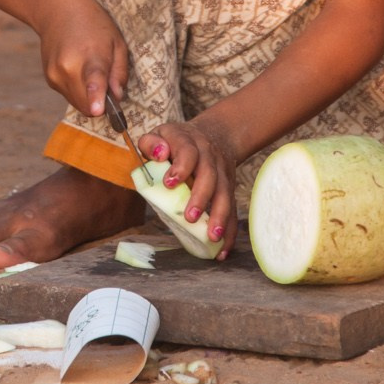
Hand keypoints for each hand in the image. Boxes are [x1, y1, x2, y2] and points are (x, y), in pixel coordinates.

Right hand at [37, 0, 128, 117]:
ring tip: (91, 70)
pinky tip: (78, 69)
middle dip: (101, 103)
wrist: (57, 10)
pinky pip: (70, 95)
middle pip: (87, 105)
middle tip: (109, 85)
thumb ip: (119, 72)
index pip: (93, 79)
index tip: (98, 110)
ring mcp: (55, 74)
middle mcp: (68, 67)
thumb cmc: (93, 24)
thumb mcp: (117, 42)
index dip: (95, 96)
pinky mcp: (50, 79)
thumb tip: (117, 97)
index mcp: (90, 55)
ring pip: (78, 104)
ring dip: (89, 97)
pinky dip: (78, 90)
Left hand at [138, 116, 239, 257]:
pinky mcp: (229, 188)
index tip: (170, 182)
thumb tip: (159, 153)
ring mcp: (222, 173)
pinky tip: (222, 249)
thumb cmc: (177, 141)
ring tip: (212, 237)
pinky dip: (230, 229)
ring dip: (220, 216)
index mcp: (189, 142)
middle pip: (209, 175)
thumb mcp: (160, 134)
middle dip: (201, 197)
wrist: (214, 135)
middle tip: (190, 217)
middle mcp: (209, 156)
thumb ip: (151, 142)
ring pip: (225, 194)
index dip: (181, 167)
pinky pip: (232, 209)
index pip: (188, 152)